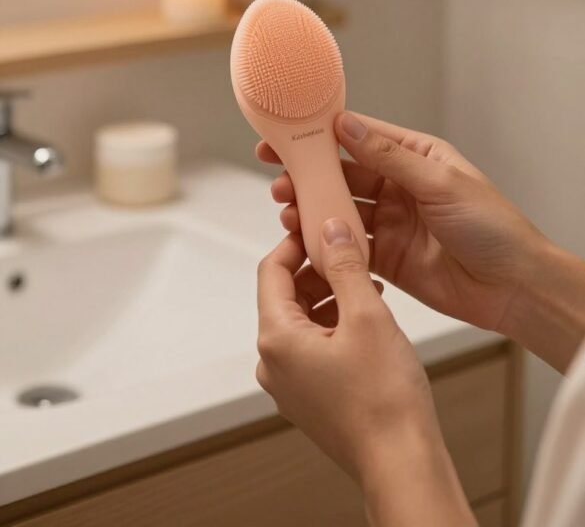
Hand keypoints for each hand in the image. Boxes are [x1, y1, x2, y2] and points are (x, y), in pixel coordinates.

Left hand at [256, 220, 472, 525]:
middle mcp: (273, 363)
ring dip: (330, 295)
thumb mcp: (367, 314)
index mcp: (277, 339)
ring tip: (367, 283)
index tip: (320, 225)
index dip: (295, 242)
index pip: (271, 270)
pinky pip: (313, 346)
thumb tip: (331, 229)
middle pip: (285, 295)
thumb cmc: (384, 399)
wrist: (402, 462)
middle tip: (350, 251)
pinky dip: (334, 323)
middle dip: (317, 269)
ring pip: (301, 320)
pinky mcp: (311, 397)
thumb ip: (345, 265)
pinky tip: (366, 317)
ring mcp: (290, 384)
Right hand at [258, 112, 545, 338]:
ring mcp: (390, 223)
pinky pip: (348, 246)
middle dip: (310, 175)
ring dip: (313, 209)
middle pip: (344, 174)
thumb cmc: (492, 227)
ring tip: (290, 211)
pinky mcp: (385, 257)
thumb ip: (390, 157)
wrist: (513, 287)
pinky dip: (325, 243)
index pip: (361, 137)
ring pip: (340, 210)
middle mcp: (399, 187)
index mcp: (415, 157)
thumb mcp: (440, 182)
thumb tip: (350, 126)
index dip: (323, 135)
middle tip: (281, 180)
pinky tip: (306, 240)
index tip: (290, 134)